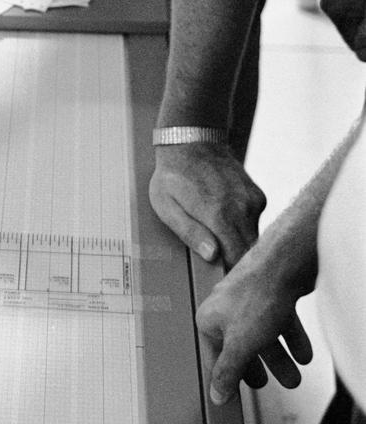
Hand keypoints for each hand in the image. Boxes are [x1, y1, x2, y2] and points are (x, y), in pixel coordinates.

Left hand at [149, 142, 265, 269]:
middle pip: (250, 251)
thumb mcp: (166, 207)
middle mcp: (242, 208)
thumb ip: (190, 232)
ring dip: (240, 244)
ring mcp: (253, 201)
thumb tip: (213, 256)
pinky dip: (243, 227)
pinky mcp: (257, 196)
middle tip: (221, 268)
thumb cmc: (172, 176)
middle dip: (239, 263)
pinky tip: (225, 220)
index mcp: (219, 215)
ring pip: (254, 237)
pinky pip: (255, 222)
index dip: (231, 274)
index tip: (222, 283)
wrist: (192, 141)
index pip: (237, 259)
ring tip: (219, 239)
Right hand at [195, 254, 312, 404]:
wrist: (287, 262)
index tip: (236, 393)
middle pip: (242, 345)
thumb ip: (227, 371)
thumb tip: (216, 393)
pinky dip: (292, 339)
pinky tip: (303, 352)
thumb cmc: (258, 294)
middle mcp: (227, 307)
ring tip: (293, 376)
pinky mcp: (273, 293)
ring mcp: (251, 299)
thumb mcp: (239, 344)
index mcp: (210, 318)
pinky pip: (280, 322)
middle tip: (266, 384)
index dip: (228, 376)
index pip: (215, 355)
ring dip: (280, 358)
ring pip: (263, 335)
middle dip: (259, 368)